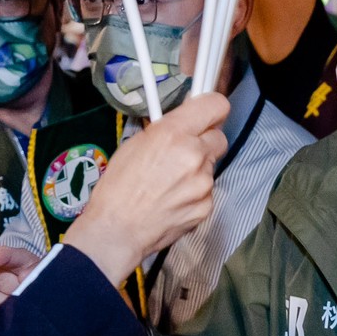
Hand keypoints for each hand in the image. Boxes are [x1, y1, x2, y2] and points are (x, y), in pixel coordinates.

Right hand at [65, 91, 227, 283]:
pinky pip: (207, 191)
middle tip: (184, 151)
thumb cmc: (118, 188)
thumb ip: (166, 130)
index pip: (216, 105)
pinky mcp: (207, 206)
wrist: (118, 230)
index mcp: (173, 133)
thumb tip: (184, 122)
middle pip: (218, 137)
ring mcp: (203, 183)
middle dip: (204, 142)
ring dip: (197, 170)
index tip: (207, 114)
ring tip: (170, 183)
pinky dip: (194, 193)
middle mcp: (194, 155)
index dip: (211, 109)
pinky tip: (173, 199)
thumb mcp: (135, 144)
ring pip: (211, 166)